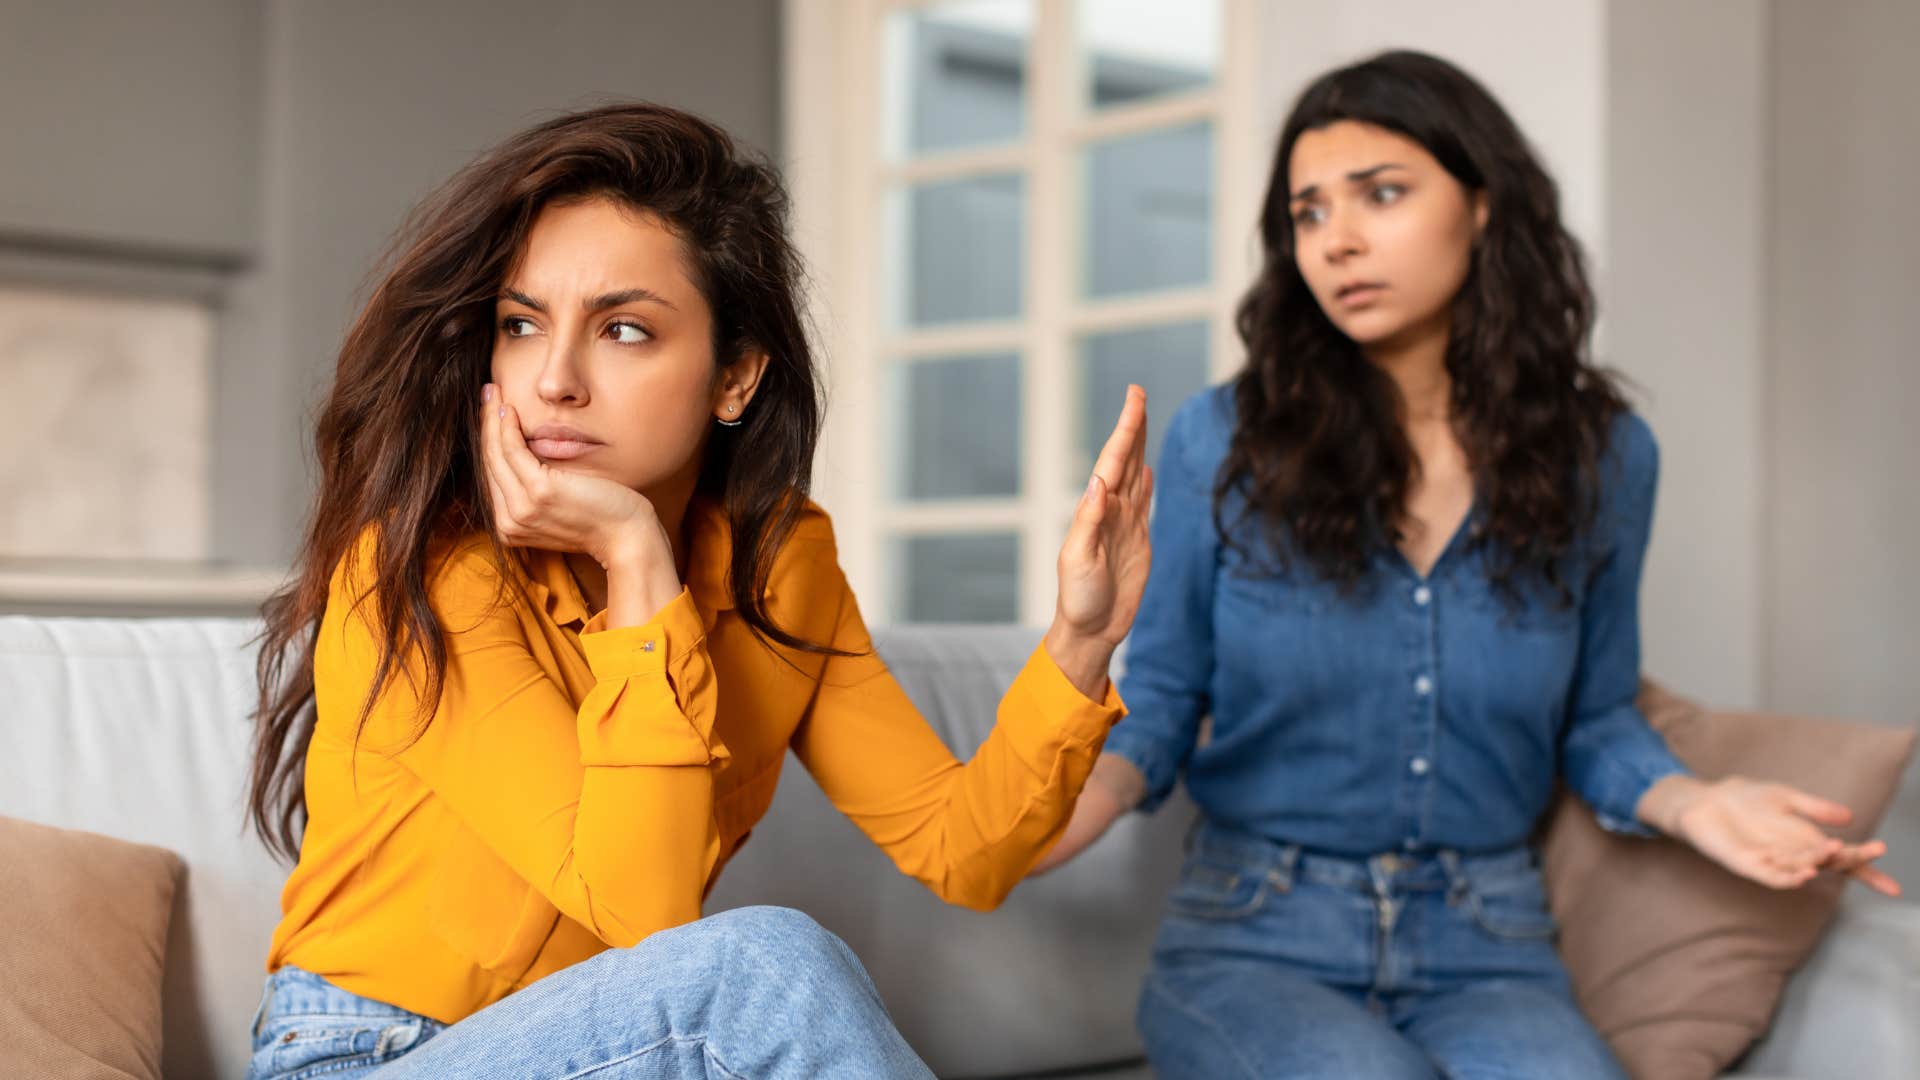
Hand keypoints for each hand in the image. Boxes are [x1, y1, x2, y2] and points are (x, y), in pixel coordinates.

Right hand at [479, 386, 663, 567]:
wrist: (626, 536)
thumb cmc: (599, 517)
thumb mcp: (558, 507)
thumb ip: (534, 491)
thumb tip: (525, 455)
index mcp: (509, 527)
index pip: (492, 476)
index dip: (488, 441)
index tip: (489, 413)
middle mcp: (509, 522)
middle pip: (489, 462)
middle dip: (485, 423)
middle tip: (487, 393)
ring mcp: (522, 508)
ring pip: (496, 453)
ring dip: (492, 418)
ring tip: (493, 392)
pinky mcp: (539, 491)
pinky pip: (513, 451)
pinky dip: (508, 427)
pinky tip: (510, 409)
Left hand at [1044, 385, 1152, 696]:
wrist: (1091, 630)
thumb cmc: (1078, 599)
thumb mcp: (1078, 560)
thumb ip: (1089, 521)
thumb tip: (1100, 482)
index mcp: (1094, 510)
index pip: (1113, 460)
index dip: (1126, 428)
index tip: (1134, 397)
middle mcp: (1109, 511)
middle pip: (1125, 459)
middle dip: (1132, 426)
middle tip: (1137, 392)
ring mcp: (1124, 525)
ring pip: (1135, 475)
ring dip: (1139, 446)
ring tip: (1142, 419)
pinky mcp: (1137, 542)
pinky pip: (1143, 504)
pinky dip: (1145, 482)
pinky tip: (1145, 467)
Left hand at [1646, 774, 1900, 896]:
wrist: (1708, 800)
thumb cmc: (1747, 800)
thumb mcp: (1787, 798)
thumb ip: (1815, 808)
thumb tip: (1849, 817)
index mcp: (1807, 842)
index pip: (1843, 860)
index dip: (1867, 869)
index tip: (1894, 888)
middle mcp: (1793, 856)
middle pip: (1828, 864)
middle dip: (1849, 859)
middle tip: (1866, 849)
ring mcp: (1770, 861)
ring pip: (1801, 870)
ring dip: (1818, 864)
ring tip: (1834, 852)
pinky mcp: (1746, 863)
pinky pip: (1769, 876)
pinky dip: (1786, 877)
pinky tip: (1801, 874)